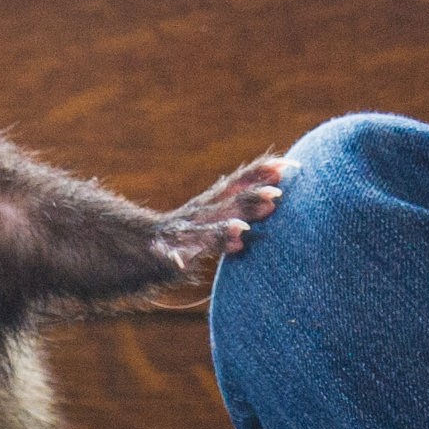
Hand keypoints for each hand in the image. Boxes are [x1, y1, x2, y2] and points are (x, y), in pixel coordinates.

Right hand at [151, 154, 294, 274]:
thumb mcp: (217, 213)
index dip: (262, 173)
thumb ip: (244, 203)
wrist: (140, 242)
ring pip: (205, 233)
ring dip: (223, 231)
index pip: (240, 184)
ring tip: (242, 231)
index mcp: (215, 203)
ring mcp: (182, 233)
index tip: (289, 166)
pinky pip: (169, 256)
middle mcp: (200, 214)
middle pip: (229, 205)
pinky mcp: (164, 253)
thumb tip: (279, 188)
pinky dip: (173, 258)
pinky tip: (179, 263)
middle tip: (276, 198)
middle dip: (252, 200)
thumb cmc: (189, 230)